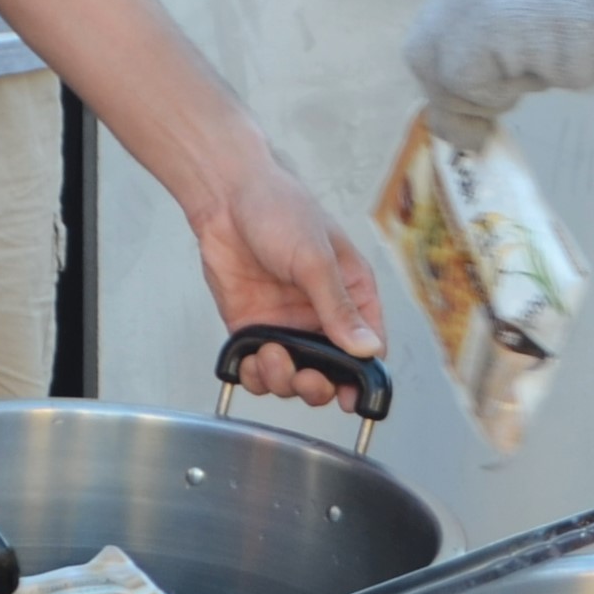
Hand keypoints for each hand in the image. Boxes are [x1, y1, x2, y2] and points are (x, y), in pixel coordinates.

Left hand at [194, 149, 388, 407]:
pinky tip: (250, 361)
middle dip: (317, 385)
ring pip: (292, 375)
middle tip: (305, 378)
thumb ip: (339, 308)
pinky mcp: (252, 327)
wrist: (225, 196)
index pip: (368, 347)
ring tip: (270, 355)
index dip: (362, 377)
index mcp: (351, 292)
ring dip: (282, 379)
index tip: (350, 397)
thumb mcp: (316, 259)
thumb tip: (367, 349)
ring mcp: (286, 323)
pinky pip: (258, 367)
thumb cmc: (280, 209)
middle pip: (330, 372)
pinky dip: (254, 374)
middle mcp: (321, 314)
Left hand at [401, 0, 593, 150]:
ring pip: (442, 73)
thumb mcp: (542, 17)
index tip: (482, 101)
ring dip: (481, 100)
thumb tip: (477, 97)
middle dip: (451, 95)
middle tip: (482, 125)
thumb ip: (505, 42)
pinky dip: (495, 101)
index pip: (441, 27)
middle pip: (425, 51)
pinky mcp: (479, 31)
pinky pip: (466, 86)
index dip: (454, 72)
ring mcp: (469, 0)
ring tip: (535, 81)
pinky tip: (540, 78)